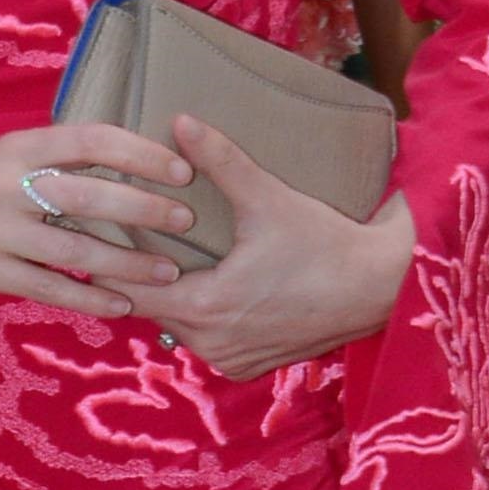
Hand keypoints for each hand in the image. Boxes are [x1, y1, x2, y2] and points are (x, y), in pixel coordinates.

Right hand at [0, 123, 197, 313]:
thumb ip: (50, 163)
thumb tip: (123, 170)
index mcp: (16, 148)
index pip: (90, 140)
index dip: (140, 152)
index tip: (181, 168)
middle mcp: (4, 183)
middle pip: (87, 194)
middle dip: (143, 209)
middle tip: (185, 221)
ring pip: (72, 247)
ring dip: (125, 263)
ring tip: (166, 274)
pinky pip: (46, 286)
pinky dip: (87, 297)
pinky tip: (119, 306)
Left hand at [102, 117, 414, 379]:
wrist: (382, 287)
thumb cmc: (326, 243)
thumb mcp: (270, 199)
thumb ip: (222, 161)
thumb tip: (183, 122)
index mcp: (206, 308)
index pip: (130, 291)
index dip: (114, 262)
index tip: (106, 236)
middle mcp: (212, 345)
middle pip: (151, 310)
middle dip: (141, 278)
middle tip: (132, 242)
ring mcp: (231, 361)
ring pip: (178, 328)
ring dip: (172, 299)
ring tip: (165, 261)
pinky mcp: (249, 367)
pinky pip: (207, 342)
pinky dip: (202, 320)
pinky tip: (206, 288)